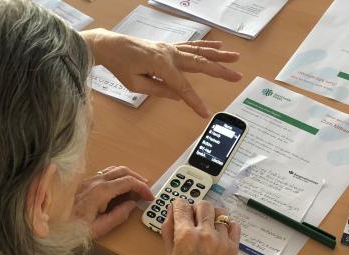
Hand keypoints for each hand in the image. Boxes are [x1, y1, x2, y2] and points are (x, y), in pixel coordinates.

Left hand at [72, 166, 153, 238]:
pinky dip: (117, 177)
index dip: (142, 188)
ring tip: (136, 187)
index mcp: (101, 191)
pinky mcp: (83, 182)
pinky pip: (104, 173)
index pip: (128, 181)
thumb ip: (118, 215)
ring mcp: (88, 180)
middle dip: (138, 178)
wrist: (48, 224)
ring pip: (113, 170)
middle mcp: (95, 181)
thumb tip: (132, 204)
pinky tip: (118, 187)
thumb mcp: (99, 228)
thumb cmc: (72, 229)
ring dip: (127, 176)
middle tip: (146, 189)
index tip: (149, 196)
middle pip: (123, 170)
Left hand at [81, 29, 241, 117]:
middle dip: (220, 71)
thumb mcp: (135, 85)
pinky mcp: (168, 47)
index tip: (205, 113)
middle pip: (199, 64)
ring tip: (235, 58)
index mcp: (161, 65)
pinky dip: (204, 46)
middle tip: (237, 77)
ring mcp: (170, 49)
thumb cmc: (120, 66)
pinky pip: (190, 46)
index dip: (194, 101)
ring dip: (218, 56)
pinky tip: (217, 47)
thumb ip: (159, 90)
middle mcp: (169, 54)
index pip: (182, 87)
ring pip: (198, 52)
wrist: (111, 46)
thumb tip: (178, 96)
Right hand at [161, 199, 239, 254]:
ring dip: (211, 215)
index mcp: (185, 235)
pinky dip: (226, 225)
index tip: (178, 210)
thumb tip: (172, 211)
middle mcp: (205, 233)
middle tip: (192, 218)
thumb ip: (168, 230)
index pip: (181, 205)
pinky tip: (218, 232)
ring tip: (206, 225)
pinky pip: (234, 225)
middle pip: (203, 204)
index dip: (177, 206)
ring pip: (220, 212)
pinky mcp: (233, 247)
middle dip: (195, 208)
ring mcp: (222, 240)